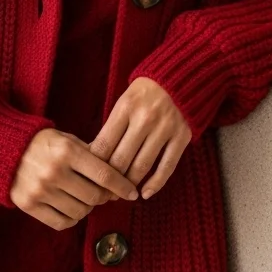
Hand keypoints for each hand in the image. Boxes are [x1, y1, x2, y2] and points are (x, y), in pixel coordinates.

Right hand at [9, 127, 139, 229]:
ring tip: (84, 197)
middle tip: (105, 193)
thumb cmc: (42, 143)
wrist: (3, 148)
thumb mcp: (67, 140)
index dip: (123, 186)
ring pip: (81, 212)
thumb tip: (119, 179)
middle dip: (104, 196)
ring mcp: (40, 190)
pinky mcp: (29, 204)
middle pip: (94, 196)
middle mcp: (54, 172)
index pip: (104, 175)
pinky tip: (71, 206)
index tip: (133, 193)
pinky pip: (62, 222)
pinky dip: (72, 217)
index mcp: (66, 151)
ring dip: (88, 207)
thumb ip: (91, 156)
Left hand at [88, 77, 191, 200]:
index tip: (90, 177)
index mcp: (125, 107)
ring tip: (121, 194)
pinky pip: (167, 166)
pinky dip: (155, 184)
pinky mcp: (182, 137)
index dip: (95, 165)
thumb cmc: (146, 92)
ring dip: (130, 185)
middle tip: (104, 193)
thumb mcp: (124, 101)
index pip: (104, 143)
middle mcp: (145, 118)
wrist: (182, 77)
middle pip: (121, 158)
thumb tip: (95, 157)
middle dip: (110, 180)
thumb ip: (113, 126)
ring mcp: (165, 128)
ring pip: (142, 166)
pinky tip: (145, 194)